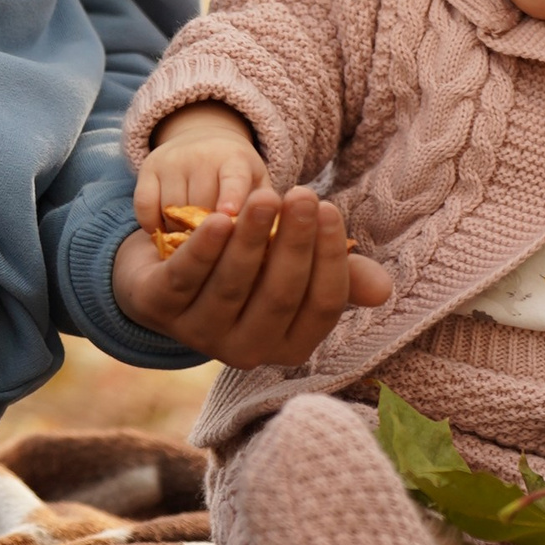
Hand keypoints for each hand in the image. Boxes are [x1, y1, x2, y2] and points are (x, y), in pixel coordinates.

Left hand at [112, 177, 391, 371]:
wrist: (167, 267)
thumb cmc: (249, 269)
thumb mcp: (293, 269)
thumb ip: (337, 275)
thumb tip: (383, 290)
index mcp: (289, 345)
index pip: (320, 306)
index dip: (329, 260)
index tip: (330, 211)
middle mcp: (246, 350)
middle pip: (278, 296)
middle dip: (294, 242)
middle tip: (303, 194)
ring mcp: (200, 334)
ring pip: (232, 286)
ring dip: (251, 238)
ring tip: (266, 195)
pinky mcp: (160, 308)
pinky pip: (185, 279)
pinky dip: (203, 249)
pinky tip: (220, 219)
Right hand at [132, 105, 264, 240]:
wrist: (205, 140)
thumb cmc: (240, 179)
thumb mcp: (259, 188)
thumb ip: (267, 215)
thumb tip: (273, 251)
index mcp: (235, 159)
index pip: (234, 179)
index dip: (231, 198)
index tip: (229, 217)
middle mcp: (201, 154)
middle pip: (199, 203)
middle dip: (206, 234)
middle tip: (213, 255)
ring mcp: (172, 160)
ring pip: (170, 208)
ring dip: (179, 233)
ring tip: (192, 245)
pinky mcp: (148, 168)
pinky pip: (144, 206)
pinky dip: (152, 225)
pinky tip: (166, 232)